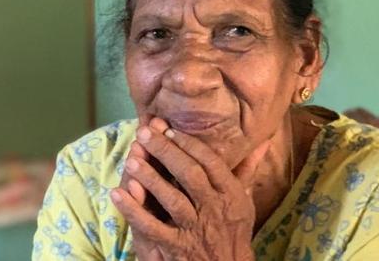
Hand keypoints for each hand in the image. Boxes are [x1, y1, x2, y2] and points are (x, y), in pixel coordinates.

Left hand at [111, 118, 270, 260]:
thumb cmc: (234, 231)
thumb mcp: (246, 200)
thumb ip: (247, 170)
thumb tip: (262, 142)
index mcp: (231, 194)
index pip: (211, 162)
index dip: (189, 144)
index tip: (170, 129)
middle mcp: (215, 209)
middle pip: (190, 174)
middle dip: (166, 151)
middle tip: (144, 133)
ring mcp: (196, 228)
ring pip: (172, 198)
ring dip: (150, 178)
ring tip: (131, 159)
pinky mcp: (178, 247)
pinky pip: (152, 227)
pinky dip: (133, 211)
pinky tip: (116, 195)